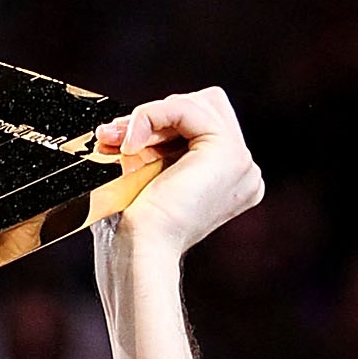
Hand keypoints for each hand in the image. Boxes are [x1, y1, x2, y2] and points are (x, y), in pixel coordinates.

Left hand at [96, 88, 263, 254]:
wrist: (139, 256)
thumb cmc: (132, 232)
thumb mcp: (145, 180)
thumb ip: (153, 149)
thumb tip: (129, 124)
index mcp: (229, 181)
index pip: (200, 123)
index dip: (158, 124)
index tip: (116, 142)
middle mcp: (244, 172)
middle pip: (204, 105)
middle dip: (154, 116)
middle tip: (113, 137)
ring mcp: (241, 162)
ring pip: (195, 102)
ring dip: (148, 117)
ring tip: (120, 145)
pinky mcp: (228, 154)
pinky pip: (185, 108)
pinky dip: (150, 116)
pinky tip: (130, 145)